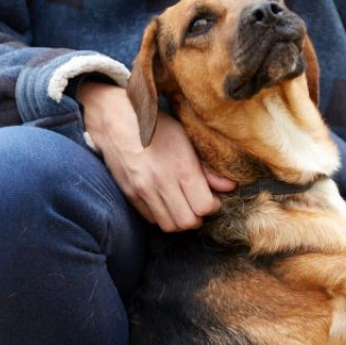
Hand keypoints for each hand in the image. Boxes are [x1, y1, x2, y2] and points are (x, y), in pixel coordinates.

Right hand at [77, 81, 235, 230]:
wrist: (115, 118)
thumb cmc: (155, 124)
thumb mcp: (186, 138)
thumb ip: (207, 167)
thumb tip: (230, 186)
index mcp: (181, 167)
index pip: (204, 206)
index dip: (212, 205)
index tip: (212, 197)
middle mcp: (161, 182)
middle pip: (188, 222)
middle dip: (198, 217)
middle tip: (199, 204)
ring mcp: (143, 190)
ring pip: (168, 226)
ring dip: (179, 219)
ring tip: (183, 205)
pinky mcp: (129, 194)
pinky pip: (151, 219)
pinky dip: (162, 216)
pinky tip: (166, 201)